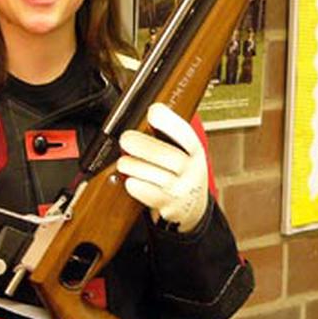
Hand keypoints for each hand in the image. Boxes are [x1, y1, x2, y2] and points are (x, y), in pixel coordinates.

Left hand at [117, 103, 208, 232]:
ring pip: (161, 177)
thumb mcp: (183, 152)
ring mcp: (182, 189)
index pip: (186, 135)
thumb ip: (167, 135)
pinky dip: (140, 188)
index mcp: (195, 151)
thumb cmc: (180, 172)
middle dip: (145, 146)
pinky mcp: (170, 205)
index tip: (153, 111)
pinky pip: (154, 196)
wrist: (191, 206)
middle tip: (126, 139)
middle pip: (172, 157)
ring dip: (137, 167)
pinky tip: (130, 182)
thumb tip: (146, 113)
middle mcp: (192, 170)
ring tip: (123, 162)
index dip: (170, 122)